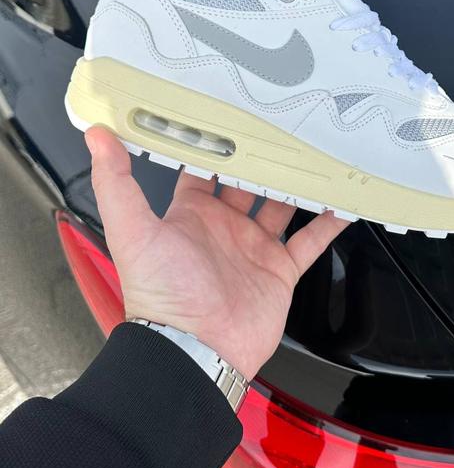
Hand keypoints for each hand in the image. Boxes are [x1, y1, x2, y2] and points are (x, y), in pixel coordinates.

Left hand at [85, 127, 349, 379]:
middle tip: (282, 129)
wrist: (197, 351)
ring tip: (316, 158)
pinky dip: (327, 224)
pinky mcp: (279, 271)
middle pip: (248, 183)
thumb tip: (96, 135)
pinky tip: (342, 205)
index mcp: (190, 214)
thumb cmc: (161, 295)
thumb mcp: (133, 231)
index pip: (203, 170)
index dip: (216, 145)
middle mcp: (223, 227)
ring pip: (282, 207)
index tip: (231, 116)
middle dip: (264, 159)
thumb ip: (116, 183)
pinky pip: (309, 242)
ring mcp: (253, 248)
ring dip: (298, 186)